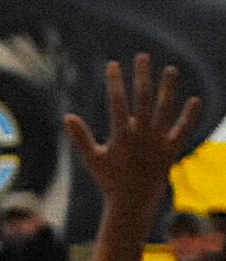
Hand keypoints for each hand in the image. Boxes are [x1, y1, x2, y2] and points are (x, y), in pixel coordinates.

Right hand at [64, 55, 199, 213]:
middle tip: (142, 57)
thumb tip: (67, 116)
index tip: (113, 64)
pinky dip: (189, 116)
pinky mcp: (171, 150)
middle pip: (143, 99)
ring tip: (171, 69)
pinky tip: (194, 100)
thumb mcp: (92, 159)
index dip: (114, 82)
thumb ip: (80, 137)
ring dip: (168, 88)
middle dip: (142, 76)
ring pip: (165, 109)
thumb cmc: (109, 180)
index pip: (117, 102)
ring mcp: (158, 142)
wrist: (133, 203)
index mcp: (121, 136)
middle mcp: (142, 136)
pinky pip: (182, 130)